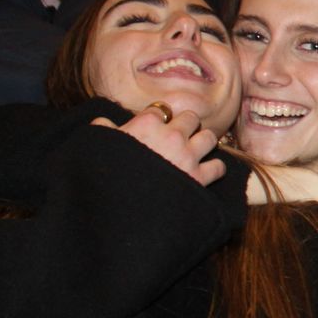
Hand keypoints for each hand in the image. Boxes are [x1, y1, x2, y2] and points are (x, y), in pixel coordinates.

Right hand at [93, 106, 224, 185]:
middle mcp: (171, 135)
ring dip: (203, 143)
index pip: (160, 109)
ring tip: (196, 150)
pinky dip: (215, 169)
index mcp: (146, 124)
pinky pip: (218, 166)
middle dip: (186, 126)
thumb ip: (103, 131)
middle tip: (180, 136)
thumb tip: (102, 122)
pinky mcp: (199, 177)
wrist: (121, 208)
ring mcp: (187, 156)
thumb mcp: (98, 147)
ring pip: (209, 137)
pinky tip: (207, 171)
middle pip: (191, 118)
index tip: (156, 126)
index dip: (159, 117)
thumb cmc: (106, 175)